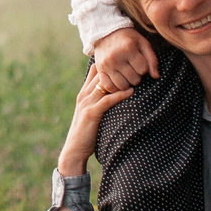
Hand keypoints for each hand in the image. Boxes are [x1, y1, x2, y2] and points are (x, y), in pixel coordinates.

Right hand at [58, 62, 136, 177]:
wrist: (74, 149)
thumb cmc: (85, 133)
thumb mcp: (90, 113)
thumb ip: (98, 103)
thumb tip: (114, 96)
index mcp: (83, 94)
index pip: (94, 71)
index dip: (108, 65)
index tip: (124, 61)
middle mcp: (84, 95)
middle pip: (100, 74)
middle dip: (116, 68)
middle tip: (134, 64)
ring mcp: (87, 103)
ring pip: (105, 84)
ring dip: (121, 79)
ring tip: (136, 75)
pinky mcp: (92, 113)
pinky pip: (108, 100)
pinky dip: (120, 95)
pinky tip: (131, 92)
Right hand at [91, 25, 159, 88]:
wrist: (106, 32)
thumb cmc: (128, 38)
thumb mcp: (143, 43)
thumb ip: (151, 59)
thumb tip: (156, 77)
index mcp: (128, 49)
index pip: (143, 70)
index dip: (144, 68)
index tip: (140, 62)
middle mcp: (116, 57)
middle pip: (134, 80)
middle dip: (137, 76)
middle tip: (133, 69)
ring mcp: (106, 65)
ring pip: (122, 86)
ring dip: (127, 83)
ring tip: (126, 74)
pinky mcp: (100, 70)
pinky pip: (109, 87)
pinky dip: (115, 87)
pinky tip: (118, 80)